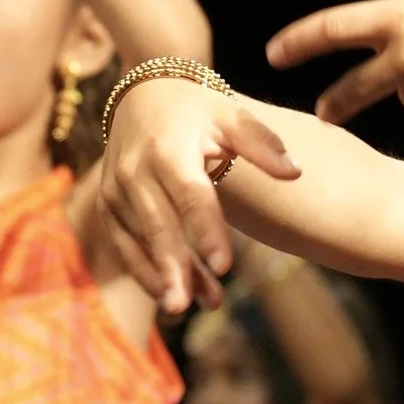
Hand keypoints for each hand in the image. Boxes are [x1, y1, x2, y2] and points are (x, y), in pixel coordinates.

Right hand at [100, 78, 298, 318]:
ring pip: (141, 242)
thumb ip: (262, 144)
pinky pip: (125, 245)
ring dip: (164, 277)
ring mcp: (116, 190)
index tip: (226, 266)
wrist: (143, 95)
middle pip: (158, 225)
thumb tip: (295, 173)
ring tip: (190, 307)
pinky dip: (145, 272)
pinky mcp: (108, 205)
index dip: (207, 230)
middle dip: (172, 267)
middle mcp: (135, 170)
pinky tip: (172, 294)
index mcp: (168, 149)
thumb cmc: (198, 111)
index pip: (191, 194)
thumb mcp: (231, 116)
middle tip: (186, 305)